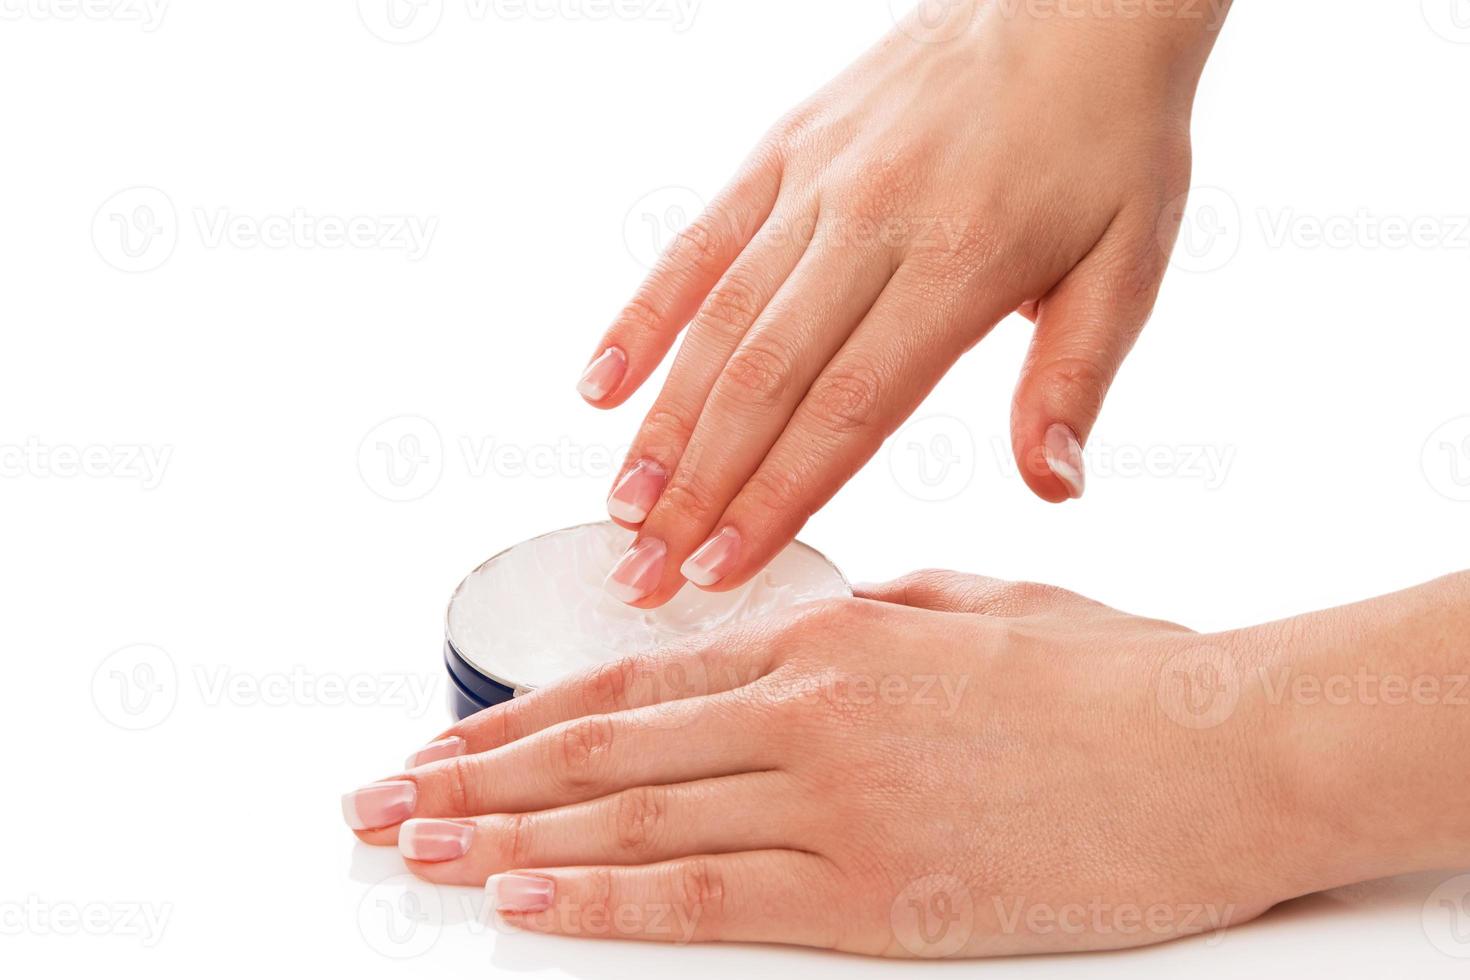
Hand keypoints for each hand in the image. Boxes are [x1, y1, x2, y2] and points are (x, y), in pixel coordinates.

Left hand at [344, 570, 1304, 956]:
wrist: (1212, 752)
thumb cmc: (1103, 673)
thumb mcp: (967, 607)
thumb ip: (862, 621)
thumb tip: (787, 636)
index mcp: (825, 638)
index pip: (632, 682)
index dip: (523, 719)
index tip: (445, 742)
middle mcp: (803, 712)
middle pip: (602, 749)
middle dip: (474, 779)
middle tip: (380, 799)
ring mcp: (829, 802)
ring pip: (628, 816)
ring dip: (504, 836)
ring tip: (412, 848)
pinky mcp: (871, 894)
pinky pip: (706, 895)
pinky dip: (603, 894)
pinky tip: (524, 897)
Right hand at [581, 2, 1229, 605]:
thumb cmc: (1109, 135)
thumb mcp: (1130, 261)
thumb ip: (1076, 379)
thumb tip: (1053, 488)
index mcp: (960, 265)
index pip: (848, 409)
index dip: (777, 496)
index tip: (724, 570)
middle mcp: (870, 224)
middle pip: (763, 381)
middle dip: (697, 491)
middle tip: (644, 574)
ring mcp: (815, 182)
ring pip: (718, 321)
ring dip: (662, 424)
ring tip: (622, 508)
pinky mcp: (783, 149)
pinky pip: (699, 241)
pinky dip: (643, 314)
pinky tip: (600, 383)